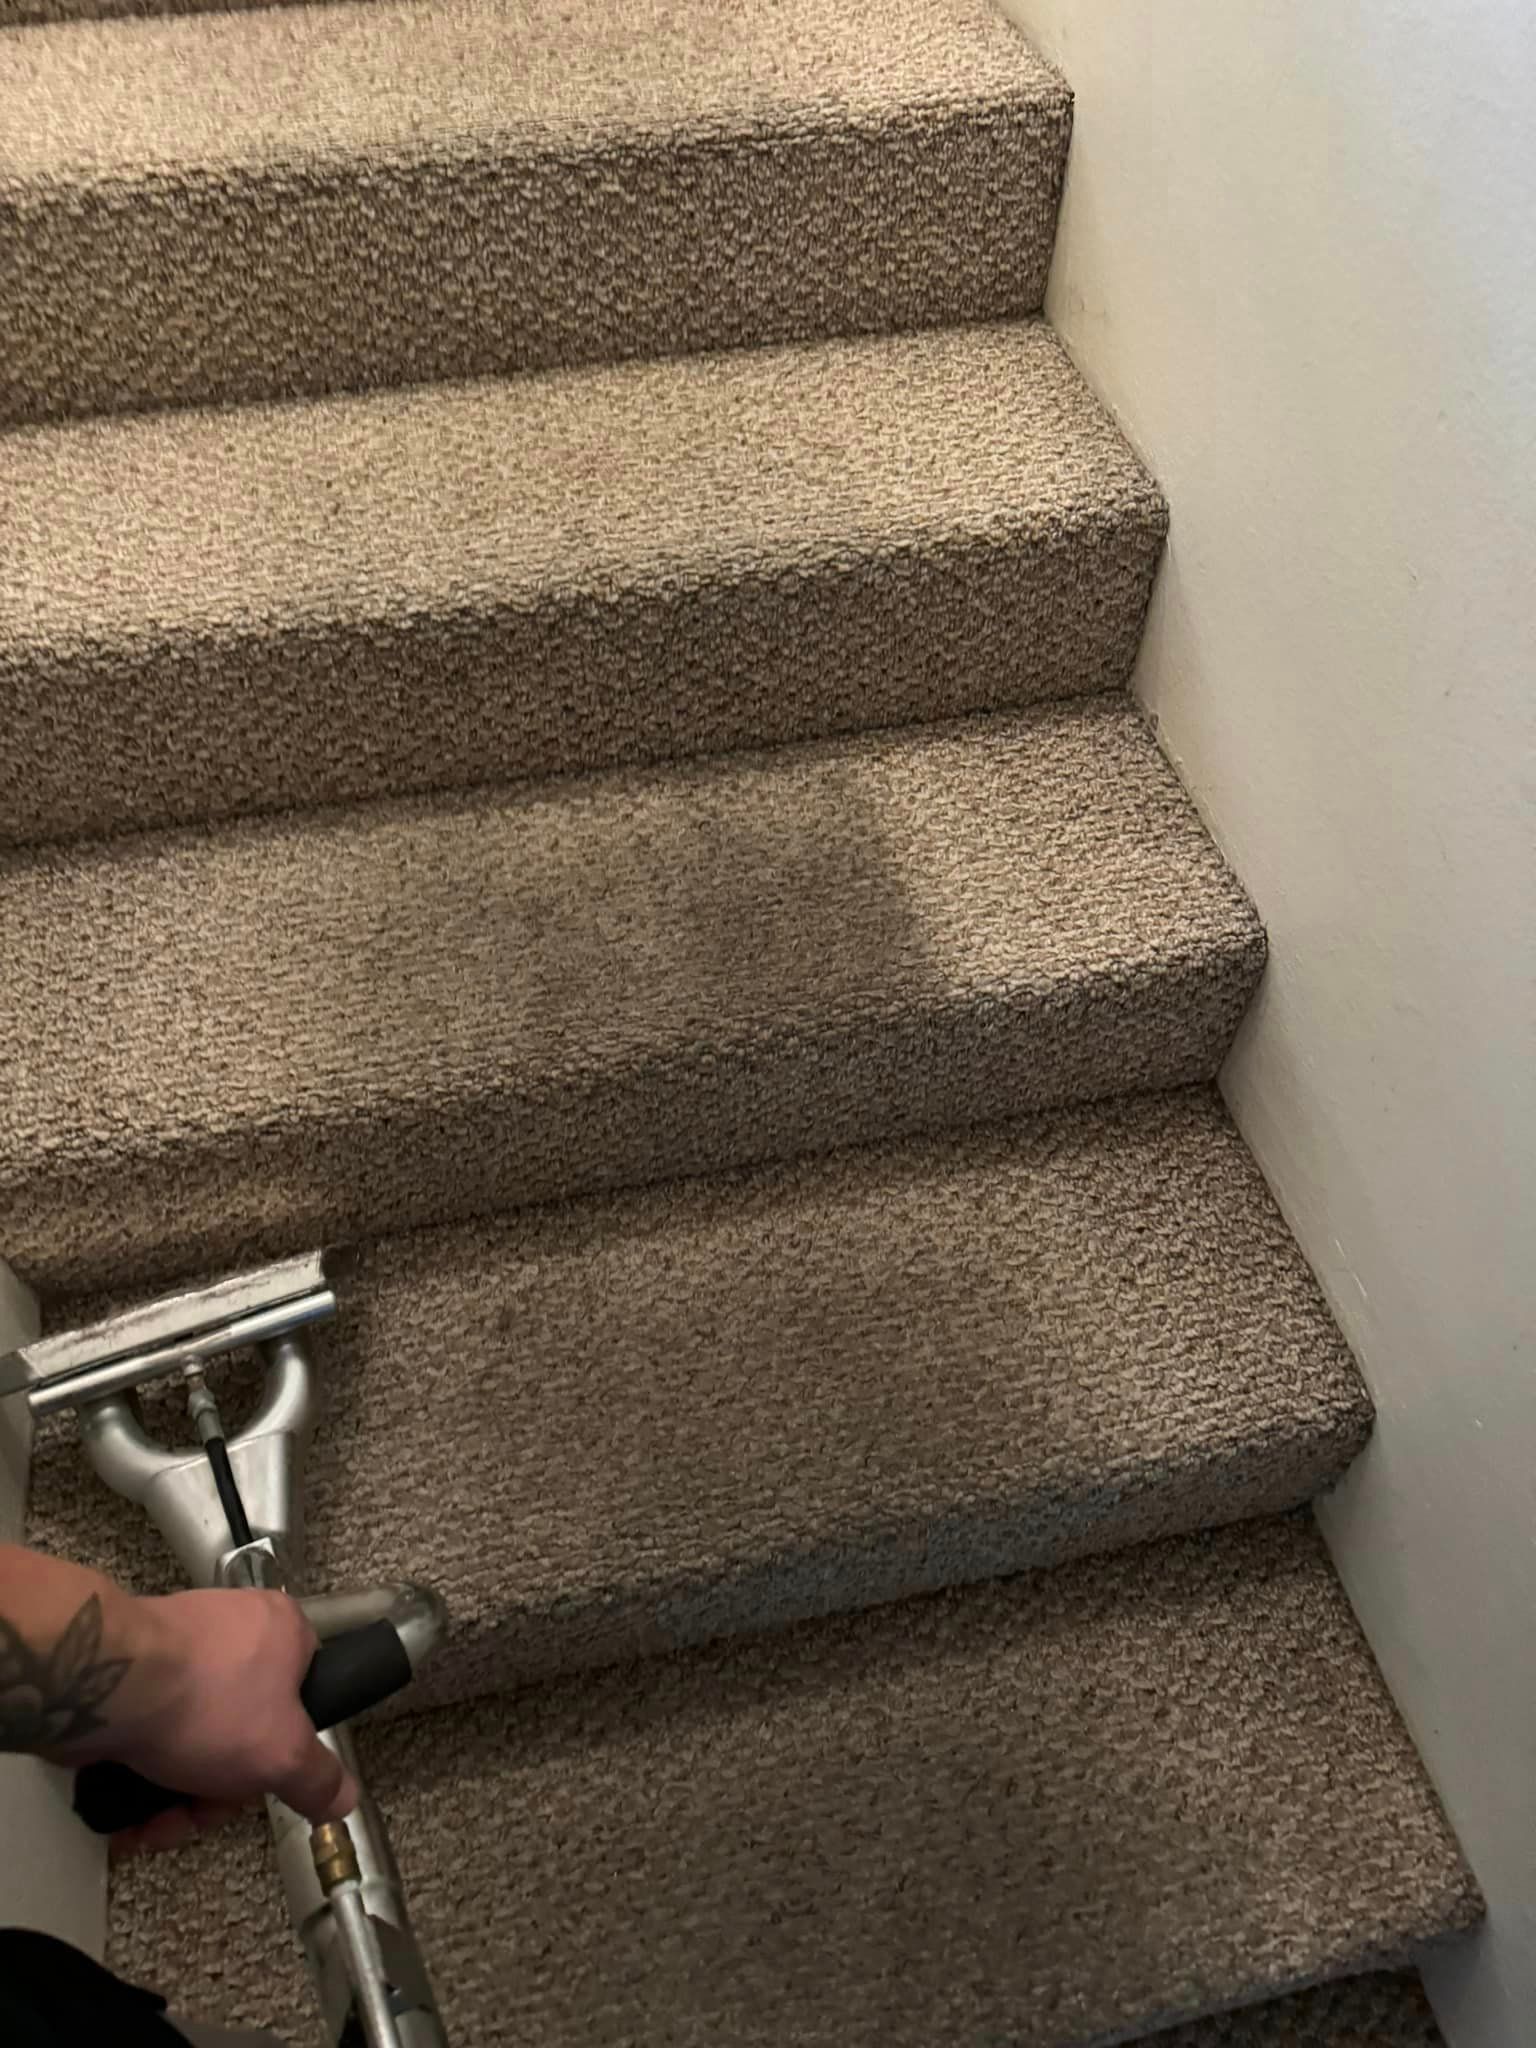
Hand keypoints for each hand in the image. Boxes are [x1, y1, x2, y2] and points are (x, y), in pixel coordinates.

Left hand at [52, 1587, 357, 1856]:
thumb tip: (343, 1797)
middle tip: (196, 1815)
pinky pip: (152, 1729)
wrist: (105, 1684)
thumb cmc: (207, 1704)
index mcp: (283, 1629)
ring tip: (150, 1825)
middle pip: (242, 1729)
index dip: (283, 1751)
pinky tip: (129, 1809)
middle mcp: (233, 1630)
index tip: (259, 1782)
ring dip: (176, 1795)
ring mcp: (178, 1649)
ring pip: (194, 1738)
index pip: (304, 1692)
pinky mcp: (132, 1671)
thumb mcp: (283, 1756)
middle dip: (217, 1791)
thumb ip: (318, 1779)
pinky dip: (143, 1774)